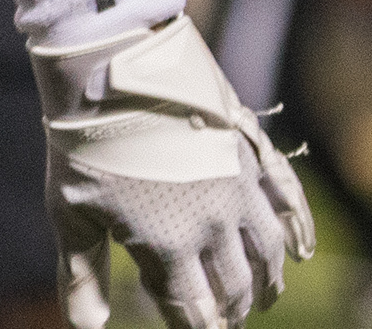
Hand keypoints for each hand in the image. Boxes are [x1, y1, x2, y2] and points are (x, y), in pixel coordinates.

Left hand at [36, 14, 311, 328]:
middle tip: (224, 320)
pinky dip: (297, 230)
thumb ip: (82, 273)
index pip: (191, 311)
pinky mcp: (250, 155)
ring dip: (266, 282)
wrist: (112, 69)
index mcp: (169, 248)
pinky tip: (299, 250)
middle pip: (232, 288)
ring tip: (262, 298)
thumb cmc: (84, 142)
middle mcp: (214, 227)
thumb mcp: (71, 211)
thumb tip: (88, 326)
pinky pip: (287, 202)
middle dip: (228, 312)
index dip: (192, 327)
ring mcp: (238, 190)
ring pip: (265, 253)